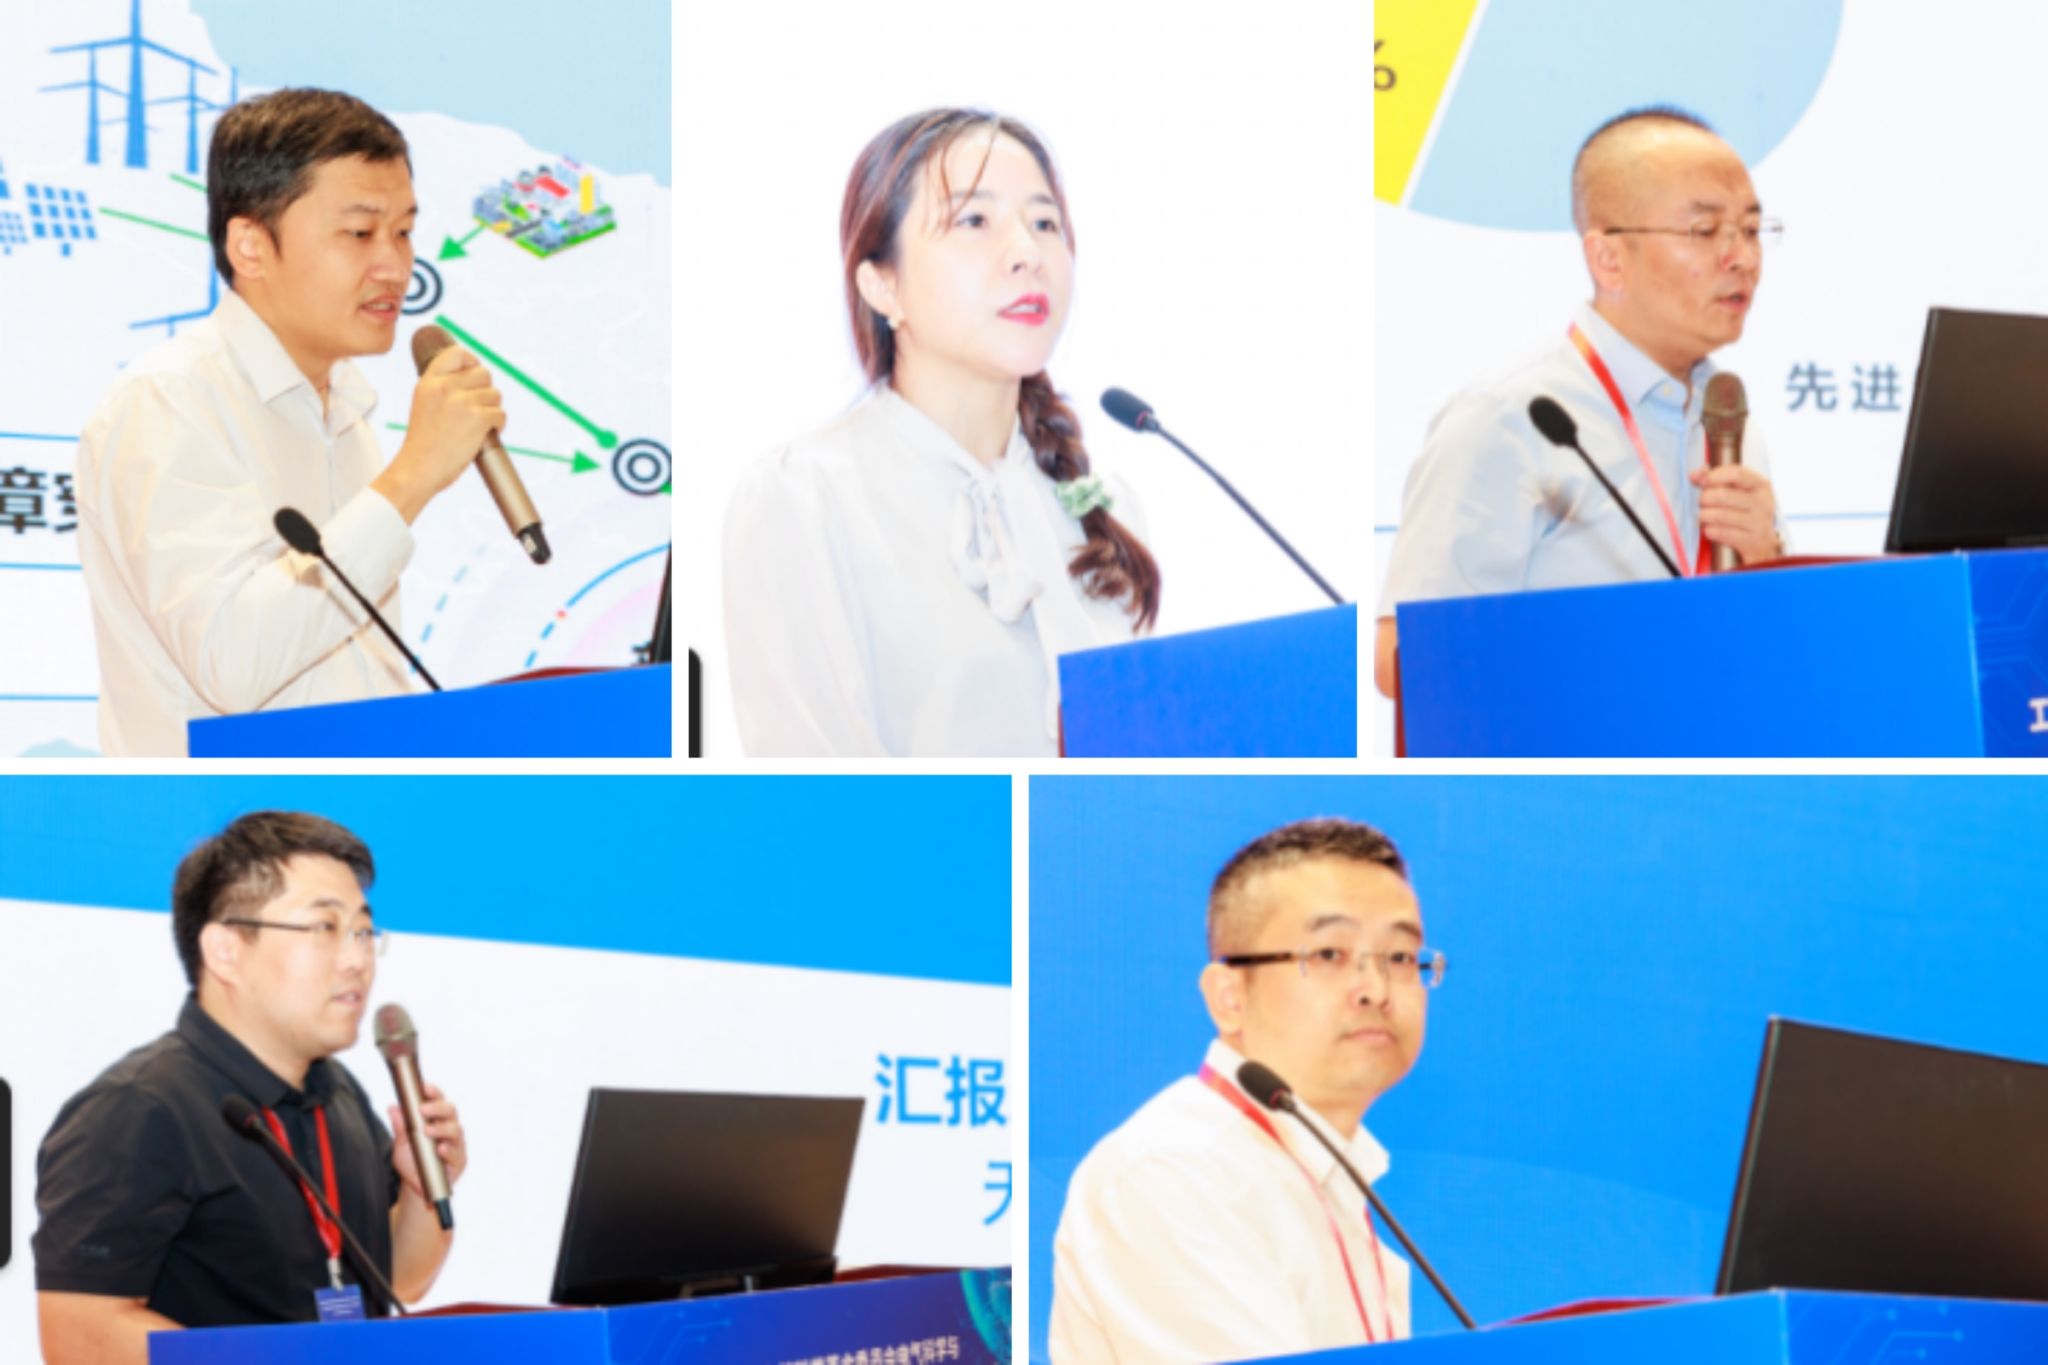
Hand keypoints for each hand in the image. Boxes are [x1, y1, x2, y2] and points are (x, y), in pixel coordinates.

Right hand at [372, 346, 506, 522]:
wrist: (419, 468)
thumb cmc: (424, 442)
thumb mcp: (424, 403)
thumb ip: (443, 387)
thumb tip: (474, 375)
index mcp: (429, 382)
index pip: (457, 354)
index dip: (472, 361)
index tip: (475, 375)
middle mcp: (445, 387)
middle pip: (484, 374)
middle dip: (486, 391)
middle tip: (478, 408)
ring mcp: (462, 402)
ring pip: (495, 395)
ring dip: (492, 410)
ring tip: (479, 425)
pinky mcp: (477, 418)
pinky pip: (501, 414)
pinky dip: (499, 425)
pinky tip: (486, 434)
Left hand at [388, 1084, 466, 1203]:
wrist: (416, 1188)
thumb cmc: (412, 1162)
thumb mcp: (401, 1144)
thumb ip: (400, 1127)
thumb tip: (393, 1108)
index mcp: (437, 1120)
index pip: (439, 1100)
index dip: (434, 1092)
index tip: (424, 1087)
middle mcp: (449, 1129)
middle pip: (450, 1111)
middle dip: (438, 1108)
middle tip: (423, 1109)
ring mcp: (456, 1144)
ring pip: (455, 1130)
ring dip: (441, 1129)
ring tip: (428, 1131)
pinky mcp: (459, 1161)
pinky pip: (457, 1153)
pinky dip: (449, 1150)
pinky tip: (441, 1149)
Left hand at [1690, 463, 1780, 565]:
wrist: (1762, 543)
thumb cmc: (1745, 512)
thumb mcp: (1737, 492)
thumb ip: (1715, 479)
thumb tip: (1695, 474)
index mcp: (1761, 485)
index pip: (1736, 473)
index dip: (1713, 476)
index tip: (1701, 482)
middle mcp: (1763, 502)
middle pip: (1723, 495)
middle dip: (1704, 499)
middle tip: (1701, 503)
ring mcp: (1759, 522)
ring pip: (1720, 515)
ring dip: (1704, 516)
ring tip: (1703, 516)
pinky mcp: (1751, 541)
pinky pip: (1721, 533)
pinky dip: (1709, 530)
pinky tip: (1709, 529)